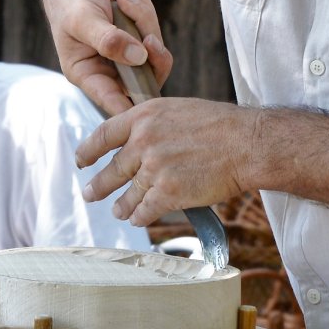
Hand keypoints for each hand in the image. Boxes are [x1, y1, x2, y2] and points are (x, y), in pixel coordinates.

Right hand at [44, 0, 174, 116]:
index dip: (132, 109)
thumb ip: (109, 39)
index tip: (150, 110)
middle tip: (150, 39)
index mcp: (87, 74)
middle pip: (145, 81)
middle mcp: (109, 71)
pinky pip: (155, 30)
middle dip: (152, 57)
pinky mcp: (140, 41)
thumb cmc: (71, 2)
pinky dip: (143, 10)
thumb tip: (139, 57)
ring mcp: (128, 57)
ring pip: (154, 52)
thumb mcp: (83, 20)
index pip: (112, 101)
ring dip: (143, 20)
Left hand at [77, 97, 253, 227]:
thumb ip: (153, 124)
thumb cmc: (221, 125)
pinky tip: (140, 218)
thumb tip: (136, 141)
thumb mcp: (178, 110)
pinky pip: (145, 211)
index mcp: (144, 116)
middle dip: (98, 186)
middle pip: (112, 170)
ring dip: (122, 206)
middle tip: (89, 194)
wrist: (247, 144)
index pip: (103, 135)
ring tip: (119, 211)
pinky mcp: (168, 194)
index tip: (82, 161)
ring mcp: (154, 169)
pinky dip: (141, 216)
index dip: (88, 151)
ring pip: (128, 195)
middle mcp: (143, 142)